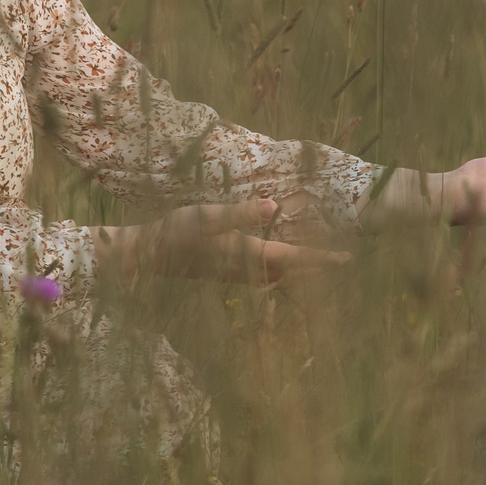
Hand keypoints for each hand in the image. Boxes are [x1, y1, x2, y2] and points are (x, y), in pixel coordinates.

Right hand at [104, 199, 351, 283]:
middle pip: (290, 273)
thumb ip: (239, 214)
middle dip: (316, 270)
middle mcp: (244, 268)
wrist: (141, 258)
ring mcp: (233, 273)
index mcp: (245, 254)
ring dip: (300, 274)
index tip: (344, 259)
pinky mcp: (223, 271)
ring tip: (320, 268)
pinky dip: (280, 273)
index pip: (292, 258)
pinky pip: (263, 277)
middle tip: (343, 263)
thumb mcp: (204, 218)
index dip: (318, 258)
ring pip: (277, 278)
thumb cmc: (171, 234)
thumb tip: (275, 206)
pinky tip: (279, 270)